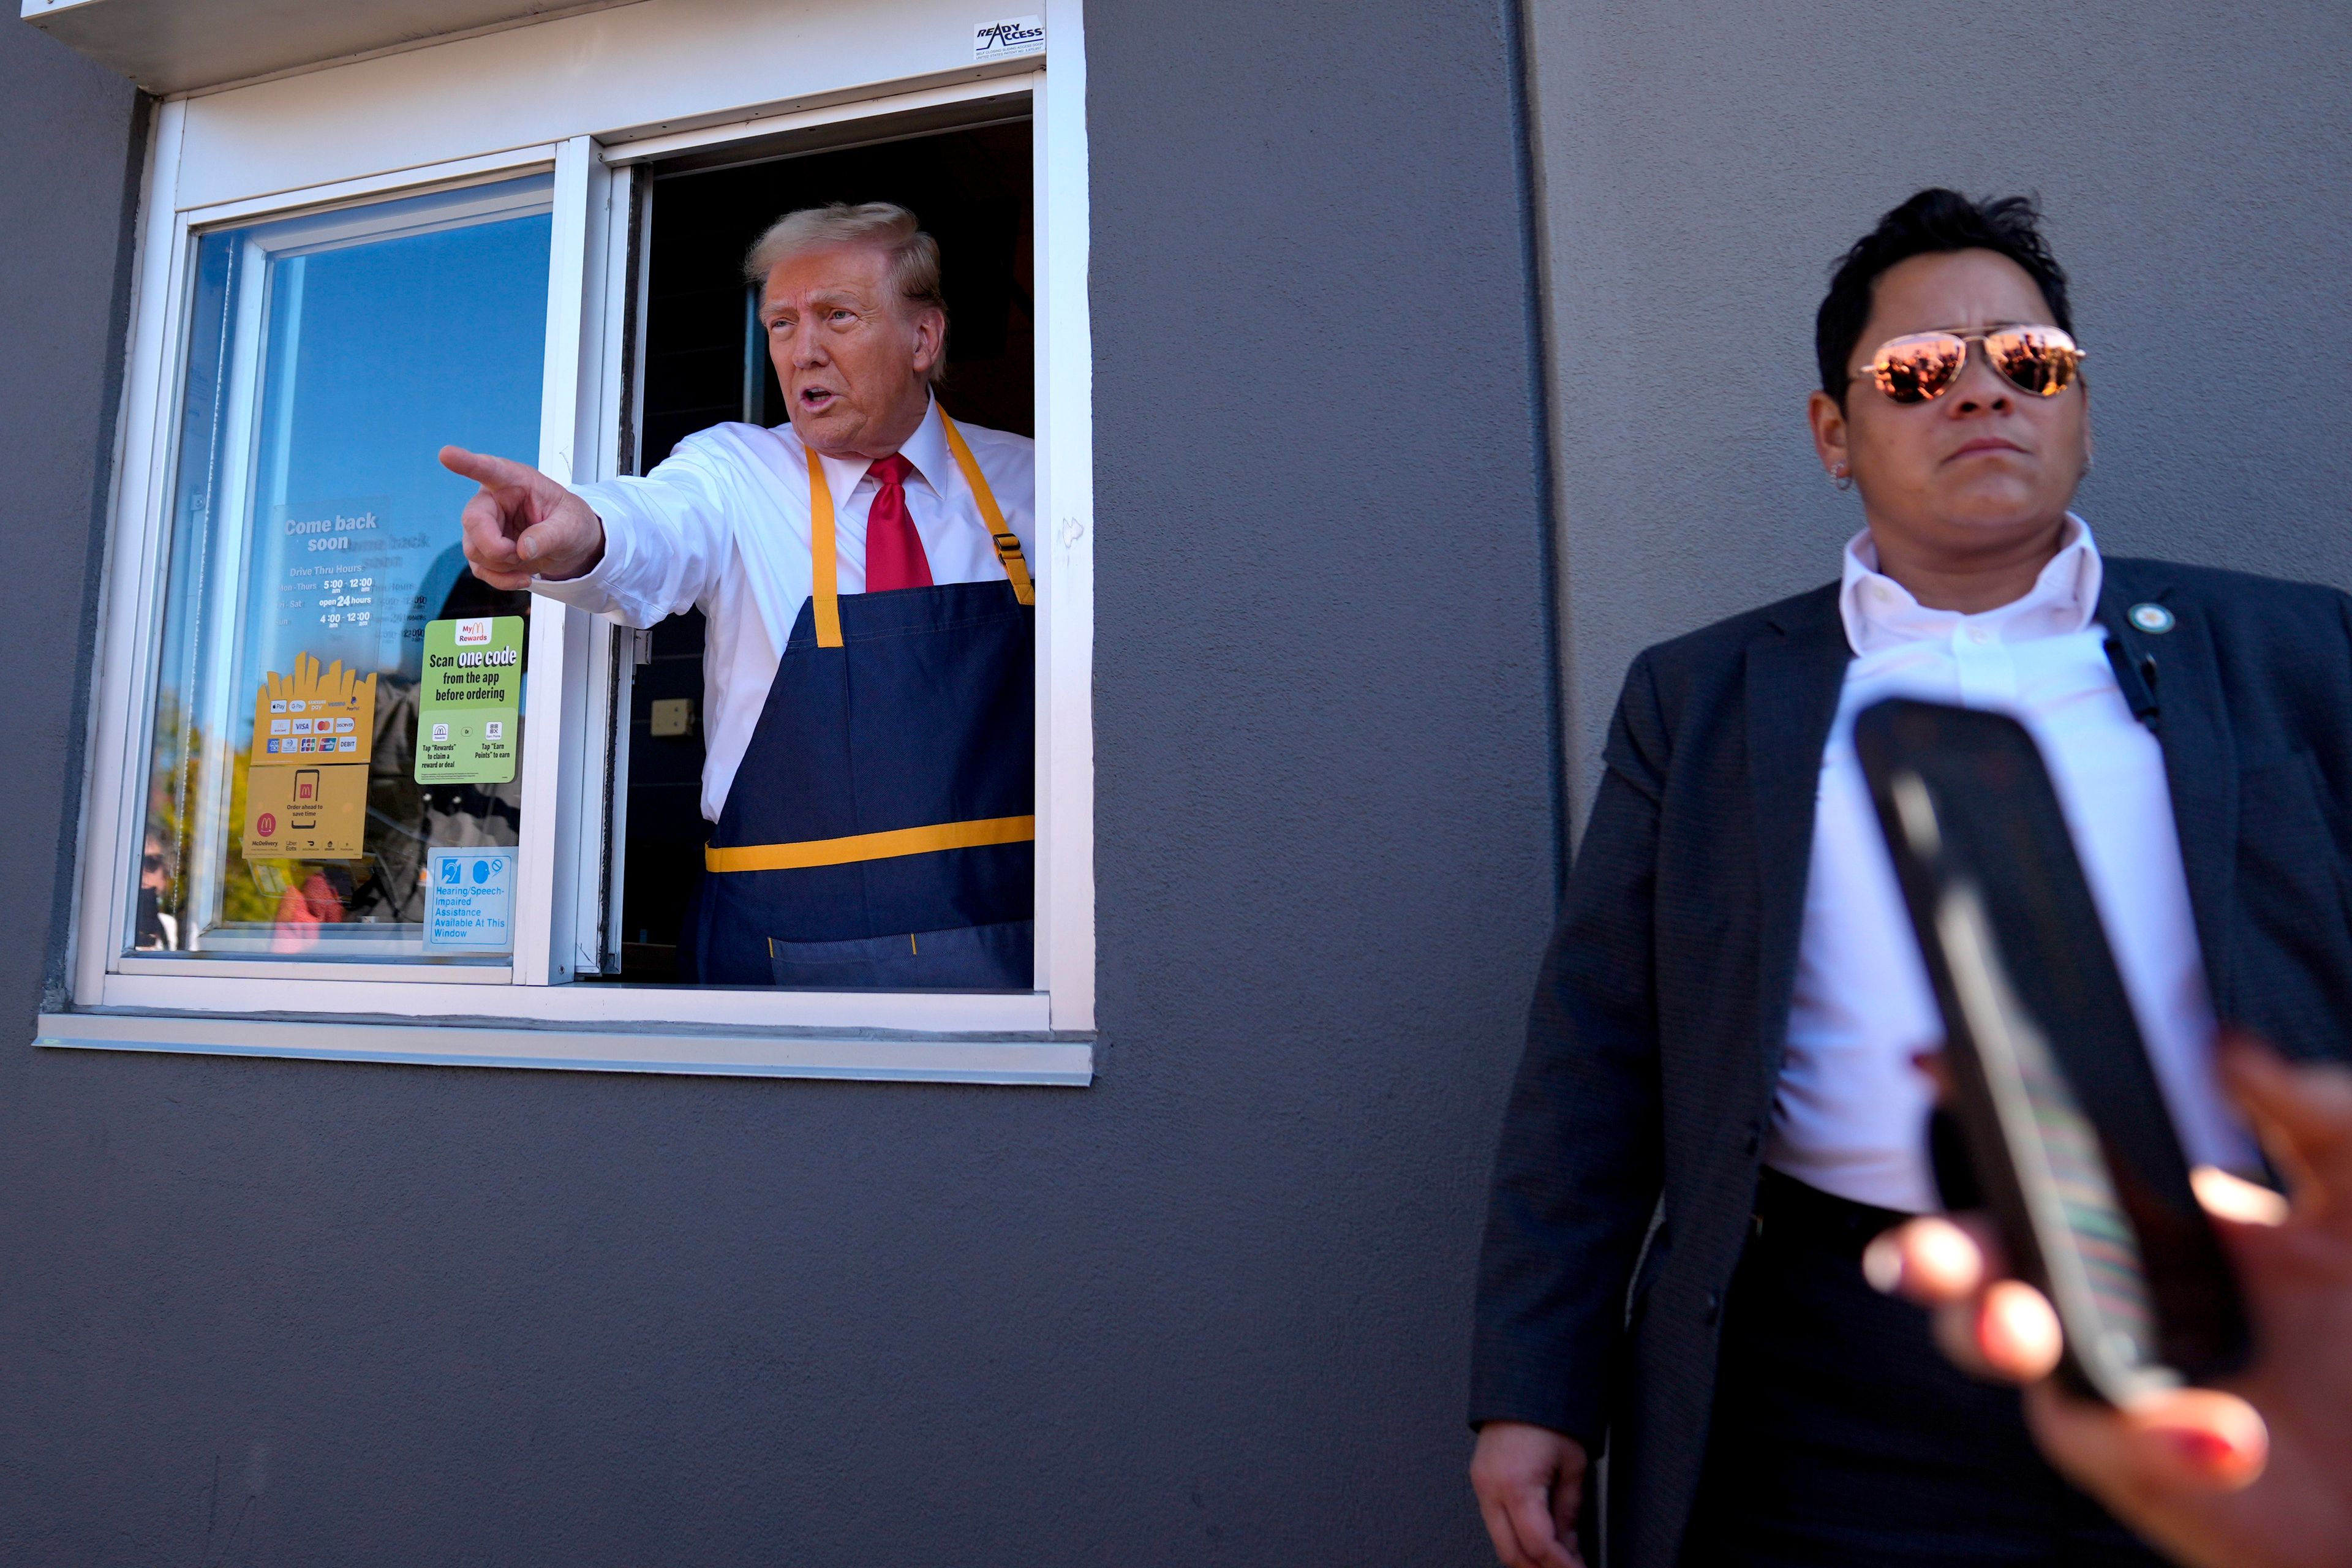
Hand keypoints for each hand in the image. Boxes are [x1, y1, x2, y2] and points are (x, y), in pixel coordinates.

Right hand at [439, 446, 604, 587]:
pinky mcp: (484, 549)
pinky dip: (502, 579)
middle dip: (496, 547)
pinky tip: (523, 577)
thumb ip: (550, 535)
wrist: (571, 545)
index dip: (467, 463)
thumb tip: (522, 550)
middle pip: (473, 521)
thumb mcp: (571, 526)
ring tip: (529, 559)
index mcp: (515, 481)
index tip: (446, 454)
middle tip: (520, 554)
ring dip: (503, 564)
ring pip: (474, 549)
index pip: (489, 469)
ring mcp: (484, 526)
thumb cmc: (570, 523)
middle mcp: (493, 501)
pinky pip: (480, 568)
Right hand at [1470, 1421, 1587, 1567]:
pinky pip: (1495, 1523)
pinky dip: (1516, 1538)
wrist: (1521, 1383)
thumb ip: (1570, 1510)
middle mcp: (1491, 1488)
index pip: (1539, 1545)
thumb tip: (1570, 1544)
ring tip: (1556, 1559)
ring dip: (1528, 1557)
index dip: (1562, 1566)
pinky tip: (1537, 1540)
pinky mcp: (1480, 1481)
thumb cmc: (1547, 1413)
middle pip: (1512, 1553)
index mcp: (1517, 1484)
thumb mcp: (1573, 1465)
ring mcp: (1481, 1485)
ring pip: (1500, 1543)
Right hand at [1867, 1039, 2351, 1567]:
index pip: (2039, 1150)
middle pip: (1980, 1253)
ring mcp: (2107, 1371)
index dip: (1975, 1108)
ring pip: (1993, 1345)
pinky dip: (2152, 1438)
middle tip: (1930, 1252)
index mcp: (2147, 1214)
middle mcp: (2107, 1286)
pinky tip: (2226, 1434)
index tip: (1933, 1065)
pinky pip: (2101, 1442)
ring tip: (2019, 1332)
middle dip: (1931, 1247)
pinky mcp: (2130, 1461)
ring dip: (1987, 1332)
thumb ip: (2314, 1113)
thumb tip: (2227, 1048)